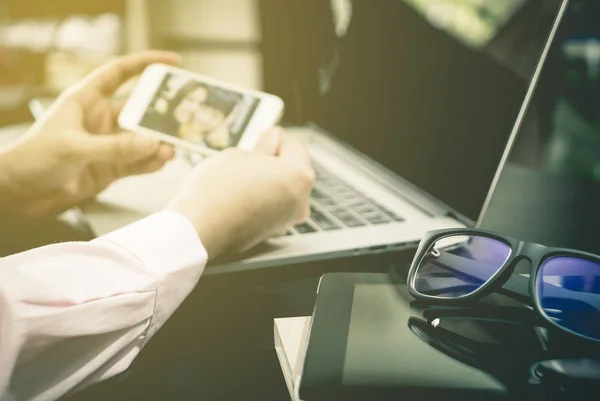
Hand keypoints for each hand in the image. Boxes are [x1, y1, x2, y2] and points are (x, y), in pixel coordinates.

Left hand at [0, 51, 180, 216]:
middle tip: (185, 116)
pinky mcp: (111, 168)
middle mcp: (101, 119)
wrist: (20, 194)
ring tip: (172, 149)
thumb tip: (152, 143)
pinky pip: (138, 162)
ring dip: (158, 143)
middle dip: (162, 112)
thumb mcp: (73, 148)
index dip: (147, 63)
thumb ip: (113, 147)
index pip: (120, 73)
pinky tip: (161, 163)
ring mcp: (108, 144)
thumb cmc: (33, 159)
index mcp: (86, 99)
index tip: (174, 62)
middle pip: (139, 109)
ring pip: (142, 139)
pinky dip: (151, 163)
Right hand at [167, 128, 314, 258]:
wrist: (197, 230)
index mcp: (299, 178)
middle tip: (248, 153)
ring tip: (239, 175)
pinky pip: (270, 206)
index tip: (260, 134)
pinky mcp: (271, 233)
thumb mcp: (240, 155)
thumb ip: (264, 146)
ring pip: (280, 189)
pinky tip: (239, 193)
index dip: (274, 136)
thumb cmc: (217, 190)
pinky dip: (260, 197)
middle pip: (290, 170)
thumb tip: (273, 138)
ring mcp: (286, 220)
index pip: (293, 145)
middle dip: (272, 159)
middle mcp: (300, 202)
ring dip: (266, 179)